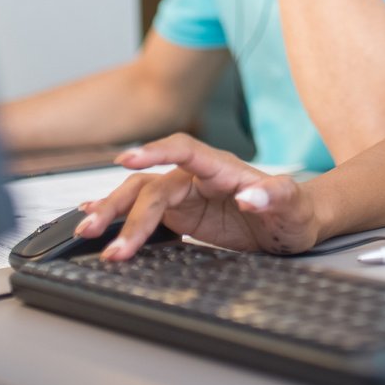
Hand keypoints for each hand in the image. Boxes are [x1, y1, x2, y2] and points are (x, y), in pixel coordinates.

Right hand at [73, 133, 326, 259]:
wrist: (294, 223)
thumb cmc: (297, 211)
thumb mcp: (295, 207)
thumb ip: (276, 197)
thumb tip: (250, 195)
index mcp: (223, 168)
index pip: (184, 150)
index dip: (155, 151)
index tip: (127, 159)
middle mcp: (198, 177)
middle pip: (151, 182)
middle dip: (122, 206)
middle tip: (97, 230)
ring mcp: (187, 195)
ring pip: (140, 196)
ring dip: (113, 213)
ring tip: (88, 234)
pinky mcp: (181, 213)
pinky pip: (143, 209)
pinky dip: (118, 212)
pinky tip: (91, 215)